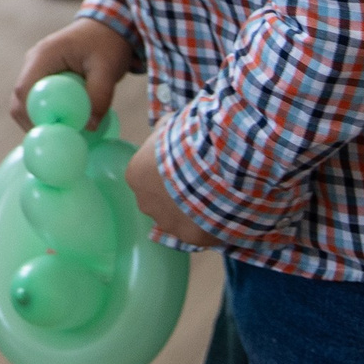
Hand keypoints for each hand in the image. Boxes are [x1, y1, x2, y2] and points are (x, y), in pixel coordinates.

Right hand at [9, 16, 132, 130]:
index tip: (50, 133)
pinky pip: (39, 100)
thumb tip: (90, 128)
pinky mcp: (45, 76)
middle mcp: (34, 62)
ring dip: (41, 120)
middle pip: (20, 100)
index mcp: (43, 56)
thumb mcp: (107, 68)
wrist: (109, 27)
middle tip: (57, 140)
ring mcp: (37, 69)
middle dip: (33, 123)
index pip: (23, 90)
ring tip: (64, 134)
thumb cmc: (108, 43)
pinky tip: (67, 124)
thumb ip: (99, 95)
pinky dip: (48, 114)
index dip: (30, 115)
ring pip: (27, 102)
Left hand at [125, 115, 218, 246]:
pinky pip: (201, 232)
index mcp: (136, 176)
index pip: (146, 177)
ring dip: (193, 212)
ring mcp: (168, 223)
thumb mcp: (171, 126)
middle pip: (159, 202)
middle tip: (202, 182)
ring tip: (218, 198)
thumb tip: (167, 127)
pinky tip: (227, 212)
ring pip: (178, 220)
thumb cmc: (188, 140)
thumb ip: (164, 132)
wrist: (213, 162)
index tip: (185, 167)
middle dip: (177, 195)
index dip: (166, 173)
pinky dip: (212, 224)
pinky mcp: (192, 238)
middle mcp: (146, 203)